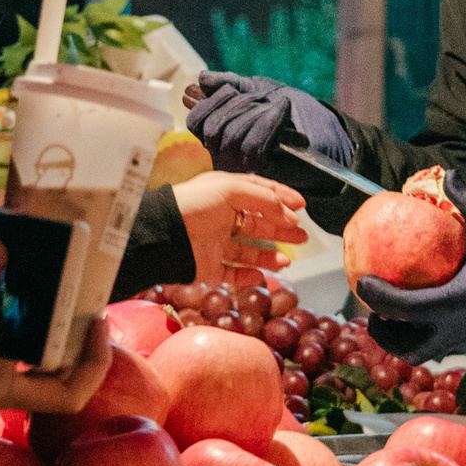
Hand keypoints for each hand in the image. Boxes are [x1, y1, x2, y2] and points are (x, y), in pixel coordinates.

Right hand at [0, 243, 113, 414]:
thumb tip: (3, 248)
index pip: (66, 393)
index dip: (94, 361)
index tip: (98, 319)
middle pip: (62, 377)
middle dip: (80, 339)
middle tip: (87, 296)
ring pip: (38, 358)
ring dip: (53, 326)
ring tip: (62, 283)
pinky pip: (12, 343)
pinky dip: (22, 318)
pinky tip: (20, 286)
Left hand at [171, 171, 308, 287]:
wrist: (163, 233)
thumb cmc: (193, 204)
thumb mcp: (230, 189)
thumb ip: (264, 199)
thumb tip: (288, 214)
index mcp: (225, 193)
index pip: (259, 192)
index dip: (282, 198)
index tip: (302, 206)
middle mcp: (221, 217)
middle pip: (258, 223)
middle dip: (281, 228)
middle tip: (303, 236)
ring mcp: (215, 242)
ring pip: (248, 251)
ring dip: (270, 255)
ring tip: (288, 260)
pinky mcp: (208, 267)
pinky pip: (232, 274)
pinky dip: (249, 276)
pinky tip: (263, 276)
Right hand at [186, 72, 352, 175]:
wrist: (327, 134)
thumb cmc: (294, 113)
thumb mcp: (259, 89)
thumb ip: (231, 83)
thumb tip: (201, 79)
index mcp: (219, 136)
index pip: (197, 122)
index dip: (212, 101)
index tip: (234, 89)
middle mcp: (226, 155)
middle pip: (214, 128)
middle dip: (239, 104)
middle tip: (260, 95)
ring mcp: (244, 167)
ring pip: (233, 137)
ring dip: (255, 111)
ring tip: (275, 103)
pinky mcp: (265, 174)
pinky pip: (255, 147)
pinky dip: (269, 121)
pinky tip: (282, 109)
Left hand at [356, 171, 465, 360]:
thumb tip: (446, 174)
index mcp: (458, 301)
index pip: (405, 308)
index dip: (378, 297)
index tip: (361, 281)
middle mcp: (461, 327)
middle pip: (411, 348)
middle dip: (387, 337)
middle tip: (374, 314)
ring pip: (428, 350)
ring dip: (406, 338)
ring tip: (394, 316)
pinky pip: (445, 342)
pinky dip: (428, 332)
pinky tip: (425, 310)